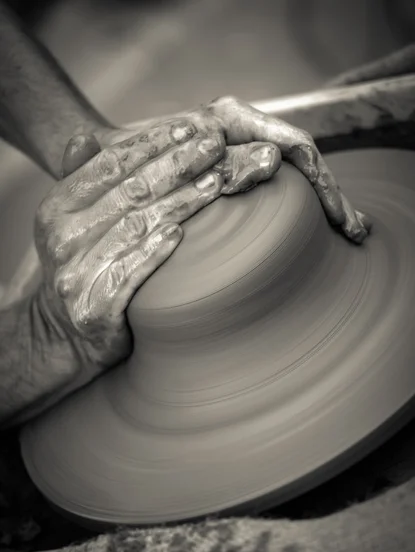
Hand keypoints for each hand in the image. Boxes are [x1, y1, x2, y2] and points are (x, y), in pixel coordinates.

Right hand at [33, 118, 278, 381]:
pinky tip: (181, 233)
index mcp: (58, 207)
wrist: (62, 332)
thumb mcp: (70, 222)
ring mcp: (76, 273)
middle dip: (177, 162)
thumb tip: (83, 138)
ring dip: (180, 201)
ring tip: (216, 180)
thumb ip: (82, 181)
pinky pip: (131, 273)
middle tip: (216, 145)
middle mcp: (63, 237)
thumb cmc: (81, 267)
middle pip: (130, 191)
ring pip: (136, 227)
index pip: (110, 164)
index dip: (153, 143)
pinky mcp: (94, 307)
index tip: (192, 128)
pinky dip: (156, 251)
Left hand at [99, 96, 371, 242]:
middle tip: (352, 231)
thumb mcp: (157, 156)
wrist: (103, 157)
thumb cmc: (122, 154)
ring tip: (350, 232)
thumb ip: (211, 157)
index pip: (293, 147)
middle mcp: (241, 131)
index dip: (319, 183)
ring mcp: (239, 150)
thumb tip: (266, 156)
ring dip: (324, 202)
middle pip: (301, 161)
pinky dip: (300, 206)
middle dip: (331, 196)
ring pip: (293, 175)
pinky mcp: (234, 171)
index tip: (336, 218)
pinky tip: (318, 230)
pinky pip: (276, 187)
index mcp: (228, 119)